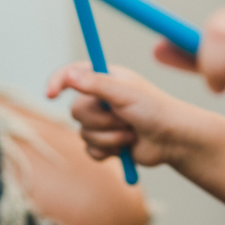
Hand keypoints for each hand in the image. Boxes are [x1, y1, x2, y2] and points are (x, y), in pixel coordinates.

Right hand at [47, 62, 196, 167]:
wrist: (173, 140)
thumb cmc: (155, 110)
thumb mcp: (125, 93)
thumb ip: (96, 84)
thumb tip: (69, 75)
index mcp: (106, 78)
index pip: (72, 74)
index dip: (58, 81)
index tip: (51, 93)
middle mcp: (101, 98)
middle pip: (76, 110)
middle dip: (100, 120)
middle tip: (125, 119)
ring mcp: (103, 121)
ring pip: (84, 133)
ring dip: (108, 137)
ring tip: (131, 133)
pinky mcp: (106, 143)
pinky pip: (91, 150)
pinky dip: (108, 151)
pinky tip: (126, 147)